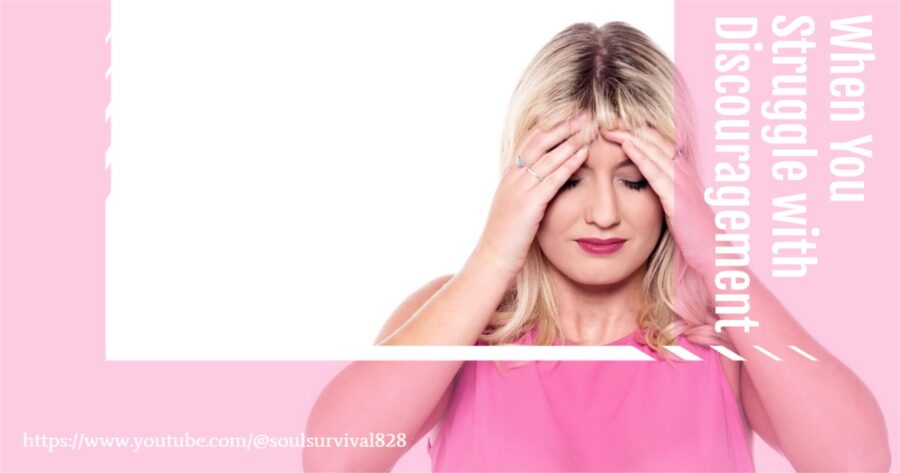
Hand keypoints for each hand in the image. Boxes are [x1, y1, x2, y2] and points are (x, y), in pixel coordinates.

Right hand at [471, 112, 594, 283]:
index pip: (531, 142)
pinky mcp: (528, 204)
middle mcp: (513, 178)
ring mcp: (519, 190)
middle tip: (585, 115)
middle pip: (540, 142)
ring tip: (589, 128)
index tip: (571, 118)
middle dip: (564, 126)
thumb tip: (541, 185)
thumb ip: (526, 193)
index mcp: (509, 177)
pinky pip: (552, 178)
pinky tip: (584, 153)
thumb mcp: (514, 209)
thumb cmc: (506, 239)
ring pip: (547, 156)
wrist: (493, 259)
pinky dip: (569, 163)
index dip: (552, 128)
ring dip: (570, 140)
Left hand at [600, 126, 719, 276]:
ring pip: (655, 151)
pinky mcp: (678, 200)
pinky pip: (656, 173)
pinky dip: (641, 157)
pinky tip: (627, 145)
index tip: (615, 123)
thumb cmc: (693, 236)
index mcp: (682, 175)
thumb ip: (663, 194)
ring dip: (632, 135)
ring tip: (611, 124)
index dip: (638, 132)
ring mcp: (683, 185)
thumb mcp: (676, 209)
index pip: (658, 145)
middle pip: (656, 142)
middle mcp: (684, 174)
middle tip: (607, 117)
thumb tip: (647, 186)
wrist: (712, 256)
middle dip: (632, 128)